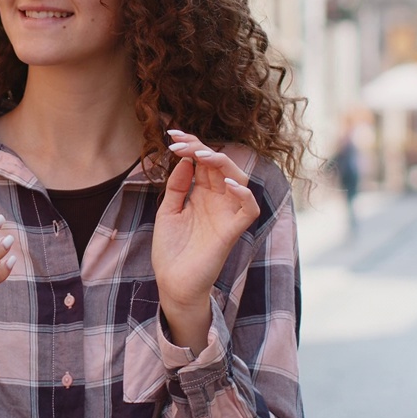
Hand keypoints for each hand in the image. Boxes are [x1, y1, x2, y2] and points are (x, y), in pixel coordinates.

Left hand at [152, 130, 259, 351]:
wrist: (172, 284)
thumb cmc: (170, 250)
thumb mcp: (168, 212)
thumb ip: (177, 186)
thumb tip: (186, 159)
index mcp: (202, 195)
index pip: (203, 163)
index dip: (191, 145)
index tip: (172, 133)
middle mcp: (217, 201)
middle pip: (220, 166)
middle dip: (201, 149)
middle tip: (180, 143)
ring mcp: (226, 215)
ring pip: (239, 179)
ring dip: (222, 164)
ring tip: (202, 155)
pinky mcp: (232, 232)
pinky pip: (249, 209)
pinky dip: (243, 194)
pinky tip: (227, 184)